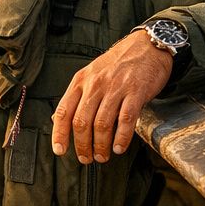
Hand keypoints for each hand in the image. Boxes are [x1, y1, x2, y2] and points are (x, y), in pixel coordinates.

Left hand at [50, 30, 173, 163]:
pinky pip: (125, 120)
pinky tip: (118, 148)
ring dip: (101, 145)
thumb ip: (77, 96)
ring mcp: (116, 88)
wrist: (146, 46)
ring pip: (102, 124)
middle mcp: (95, 85)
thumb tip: (57, 120)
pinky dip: (121, 138)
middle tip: (86, 159)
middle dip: (82, 145)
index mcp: (81, 81)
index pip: (64, 111)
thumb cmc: (117, 65)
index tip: (59, 150)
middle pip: (82, 121)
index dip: (59, 134)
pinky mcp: (136, 92)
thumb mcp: (91, 74)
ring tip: (102, 156)